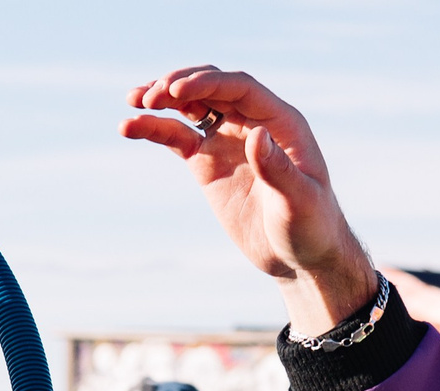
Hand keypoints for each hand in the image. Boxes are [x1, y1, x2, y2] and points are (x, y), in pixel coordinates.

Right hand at [121, 65, 379, 336]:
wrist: (300, 257)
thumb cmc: (311, 228)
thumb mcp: (299, 202)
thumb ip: (278, 170)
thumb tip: (255, 136)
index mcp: (281, 122)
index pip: (240, 88)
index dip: (207, 83)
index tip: (176, 91)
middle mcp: (252, 123)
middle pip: (212, 88)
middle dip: (180, 86)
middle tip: (150, 97)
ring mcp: (228, 141)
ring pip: (190, 107)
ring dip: (161, 100)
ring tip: (133, 101)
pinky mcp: (208, 163)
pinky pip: (178, 137)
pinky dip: (155, 129)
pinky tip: (129, 127)